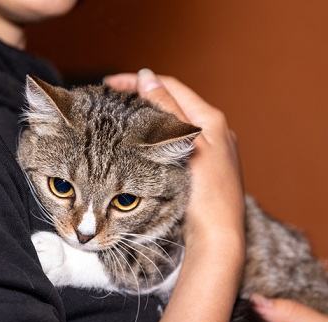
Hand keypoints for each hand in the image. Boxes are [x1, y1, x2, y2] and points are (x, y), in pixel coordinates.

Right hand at [104, 70, 245, 254]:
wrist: (218, 238)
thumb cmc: (207, 195)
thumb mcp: (184, 146)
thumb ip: (166, 111)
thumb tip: (147, 77)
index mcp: (211, 120)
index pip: (170, 86)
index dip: (138, 82)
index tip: (109, 86)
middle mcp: (214, 132)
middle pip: (172, 104)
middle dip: (142, 100)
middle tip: (112, 103)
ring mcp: (210, 152)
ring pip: (173, 126)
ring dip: (149, 120)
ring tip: (122, 122)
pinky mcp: (204, 171)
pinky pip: (176, 145)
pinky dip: (158, 140)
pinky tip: (142, 148)